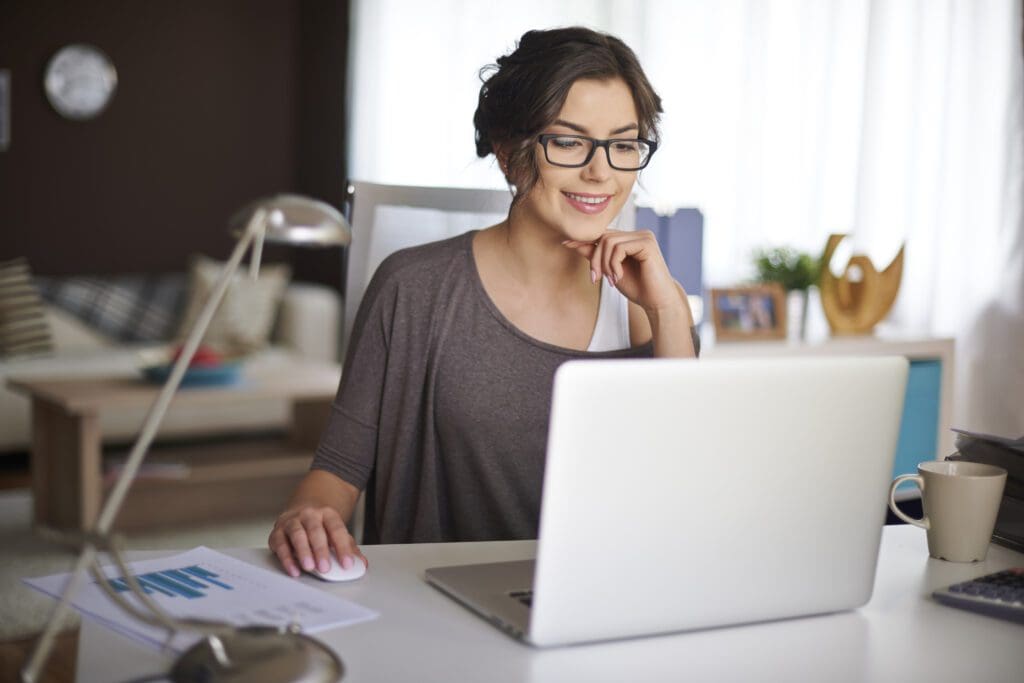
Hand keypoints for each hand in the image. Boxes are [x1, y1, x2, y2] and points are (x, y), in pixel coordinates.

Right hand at [268, 504, 365, 577]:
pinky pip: (280, 544)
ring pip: (297, 534)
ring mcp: (292, 521)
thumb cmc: (321, 525)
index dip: (343, 547)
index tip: (347, 564)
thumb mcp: (337, 532)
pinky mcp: (277, 532)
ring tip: (309, 567)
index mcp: (327, 514)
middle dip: (320, 550)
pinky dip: (286, 558)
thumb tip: (362, 563)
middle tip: (325, 567)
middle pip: (315, 530)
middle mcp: (309, 515)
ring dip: (303, 551)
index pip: (337, 529)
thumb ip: (349, 547)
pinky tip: (294, 569)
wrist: (302, 508)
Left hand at [563, 230, 681, 313]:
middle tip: (596, 278)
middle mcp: (638, 234)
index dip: (584, 240)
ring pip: (608, 242)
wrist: (657, 301)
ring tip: (610, 280)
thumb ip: (595, 256)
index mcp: (630, 238)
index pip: (602, 235)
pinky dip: (613, 264)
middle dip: (595, 259)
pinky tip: (618, 277)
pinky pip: (619, 248)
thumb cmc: (636, 287)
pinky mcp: (646, 243)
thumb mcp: (610, 270)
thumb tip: (573, 243)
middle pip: (603, 237)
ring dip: (604, 264)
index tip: (566, 245)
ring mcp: (643, 236)